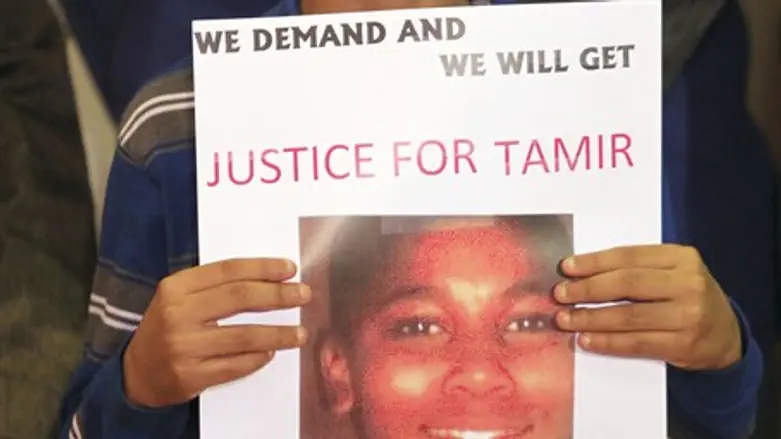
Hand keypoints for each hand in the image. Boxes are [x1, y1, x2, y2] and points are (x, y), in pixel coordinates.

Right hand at [123, 258, 310, 407]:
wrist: (138, 372)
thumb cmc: (169, 328)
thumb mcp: (181, 298)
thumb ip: (216, 287)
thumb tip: (272, 279)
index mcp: (176, 287)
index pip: (228, 270)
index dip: (263, 268)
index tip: (290, 269)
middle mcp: (178, 314)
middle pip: (240, 297)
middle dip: (278, 295)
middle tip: (303, 294)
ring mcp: (183, 347)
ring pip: (244, 336)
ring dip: (279, 333)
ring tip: (300, 332)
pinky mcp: (191, 376)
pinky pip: (237, 365)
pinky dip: (259, 358)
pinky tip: (272, 351)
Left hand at [554, 244, 741, 370]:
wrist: (725, 336)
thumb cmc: (686, 297)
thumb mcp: (672, 273)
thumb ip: (636, 268)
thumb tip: (580, 273)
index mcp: (682, 258)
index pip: (628, 256)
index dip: (594, 262)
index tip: (566, 268)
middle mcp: (688, 284)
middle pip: (626, 284)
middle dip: (587, 289)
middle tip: (561, 294)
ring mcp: (689, 316)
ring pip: (628, 316)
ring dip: (590, 318)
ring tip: (566, 319)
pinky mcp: (683, 345)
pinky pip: (636, 343)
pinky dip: (607, 342)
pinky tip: (586, 340)